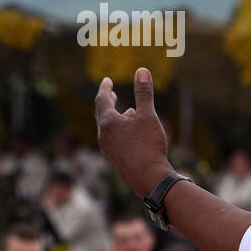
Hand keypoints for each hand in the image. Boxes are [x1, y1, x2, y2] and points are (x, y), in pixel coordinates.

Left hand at [94, 68, 173, 197]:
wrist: (149, 180)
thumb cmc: (148, 147)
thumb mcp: (147, 116)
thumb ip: (143, 93)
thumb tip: (141, 71)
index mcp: (108, 123)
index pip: (102, 100)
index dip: (105, 88)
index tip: (107, 81)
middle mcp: (103, 136)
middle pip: (101, 114)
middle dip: (107, 102)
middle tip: (111, 93)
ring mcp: (107, 149)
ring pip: (108, 128)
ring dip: (115, 117)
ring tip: (128, 111)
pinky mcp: (115, 160)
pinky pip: (113, 140)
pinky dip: (119, 130)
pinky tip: (133, 133)